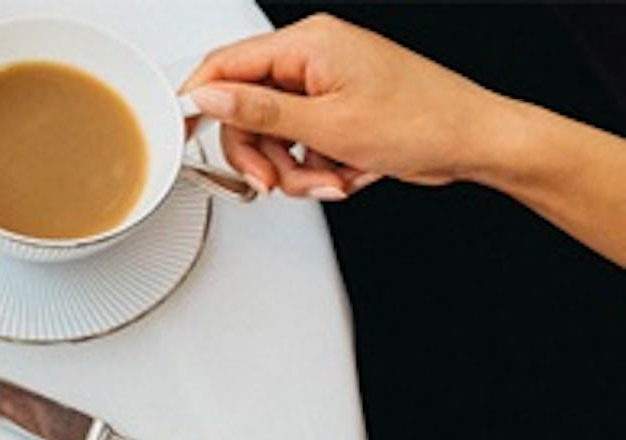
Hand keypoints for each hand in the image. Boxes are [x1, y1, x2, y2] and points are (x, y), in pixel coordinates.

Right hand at [181, 14, 507, 197]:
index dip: (198, 102)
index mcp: (307, 43)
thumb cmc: (422, 120)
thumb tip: (208, 96)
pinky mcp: (336, 110)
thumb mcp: (327, 123)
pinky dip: (313, 167)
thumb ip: (259, 110)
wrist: (474, 141)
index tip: (180, 133)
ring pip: (272, 134)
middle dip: (261, 154)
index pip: (225, 65)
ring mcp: (324, 85)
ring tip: (326, 179)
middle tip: (274, 180)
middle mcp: (312, 58)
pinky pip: (298, 143)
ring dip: (291, 168)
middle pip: (246, 109)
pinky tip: (342, 173)